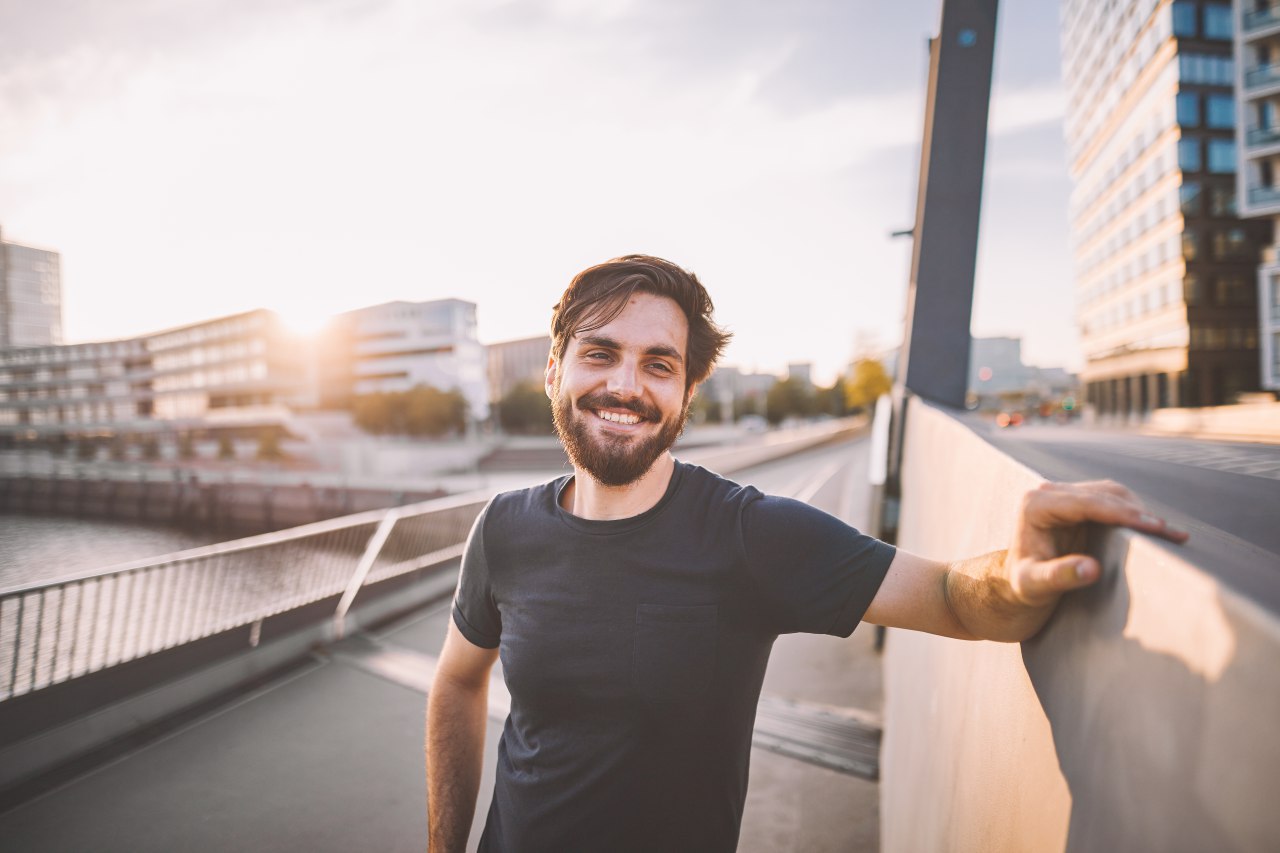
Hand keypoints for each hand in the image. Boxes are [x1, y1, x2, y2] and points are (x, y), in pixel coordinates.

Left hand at [1008, 480, 1188, 608]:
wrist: (1017, 581)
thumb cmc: (1023, 585)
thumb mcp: (1033, 585)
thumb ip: (1059, 576)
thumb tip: (1092, 569)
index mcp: (1035, 504)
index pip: (1087, 503)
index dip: (1123, 514)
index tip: (1154, 527)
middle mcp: (1049, 492)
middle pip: (1104, 495)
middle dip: (1141, 514)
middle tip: (1174, 535)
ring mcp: (1065, 494)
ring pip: (1113, 494)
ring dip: (1142, 512)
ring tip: (1172, 534)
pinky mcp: (1079, 501)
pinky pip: (1114, 501)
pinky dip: (1136, 513)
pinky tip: (1156, 531)